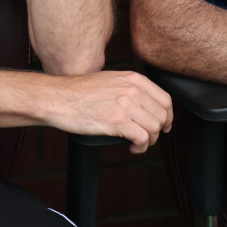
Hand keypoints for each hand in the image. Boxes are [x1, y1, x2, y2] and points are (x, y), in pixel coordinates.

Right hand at [44, 71, 173, 153]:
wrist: (58, 98)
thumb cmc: (78, 92)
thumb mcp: (110, 80)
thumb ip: (129, 88)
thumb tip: (143, 104)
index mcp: (133, 79)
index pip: (165, 99)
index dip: (168, 116)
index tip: (164, 125)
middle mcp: (133, 90)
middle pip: (162, 115)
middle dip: (159, 131)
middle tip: (148, 138)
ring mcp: (126, 105)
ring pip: (155, 128)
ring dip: (149, 141)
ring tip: (137, 144)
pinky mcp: (118, 121)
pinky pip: (143, 138)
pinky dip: (140, 147)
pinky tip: (131, 147)